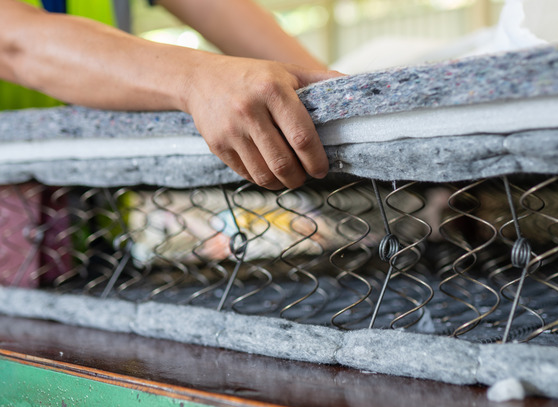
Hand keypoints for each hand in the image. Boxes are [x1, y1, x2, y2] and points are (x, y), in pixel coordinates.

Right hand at [184, 55, 342, 189]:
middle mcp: (250, 110)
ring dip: (283, 183)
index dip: (316, 159)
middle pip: (283, 162)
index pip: (302, 136)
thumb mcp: (287, 72)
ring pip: (264, 174)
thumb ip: (321, 81)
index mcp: (272, 90)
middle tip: (307, 176)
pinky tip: (270, 173)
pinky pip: (247, 175)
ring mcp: (231, 130)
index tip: (322, 168)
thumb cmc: (252, 76)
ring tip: (290, 177)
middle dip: (301, 177)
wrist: (200, 79)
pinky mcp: (217, 146)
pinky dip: (263, 180)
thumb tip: (356, 88)